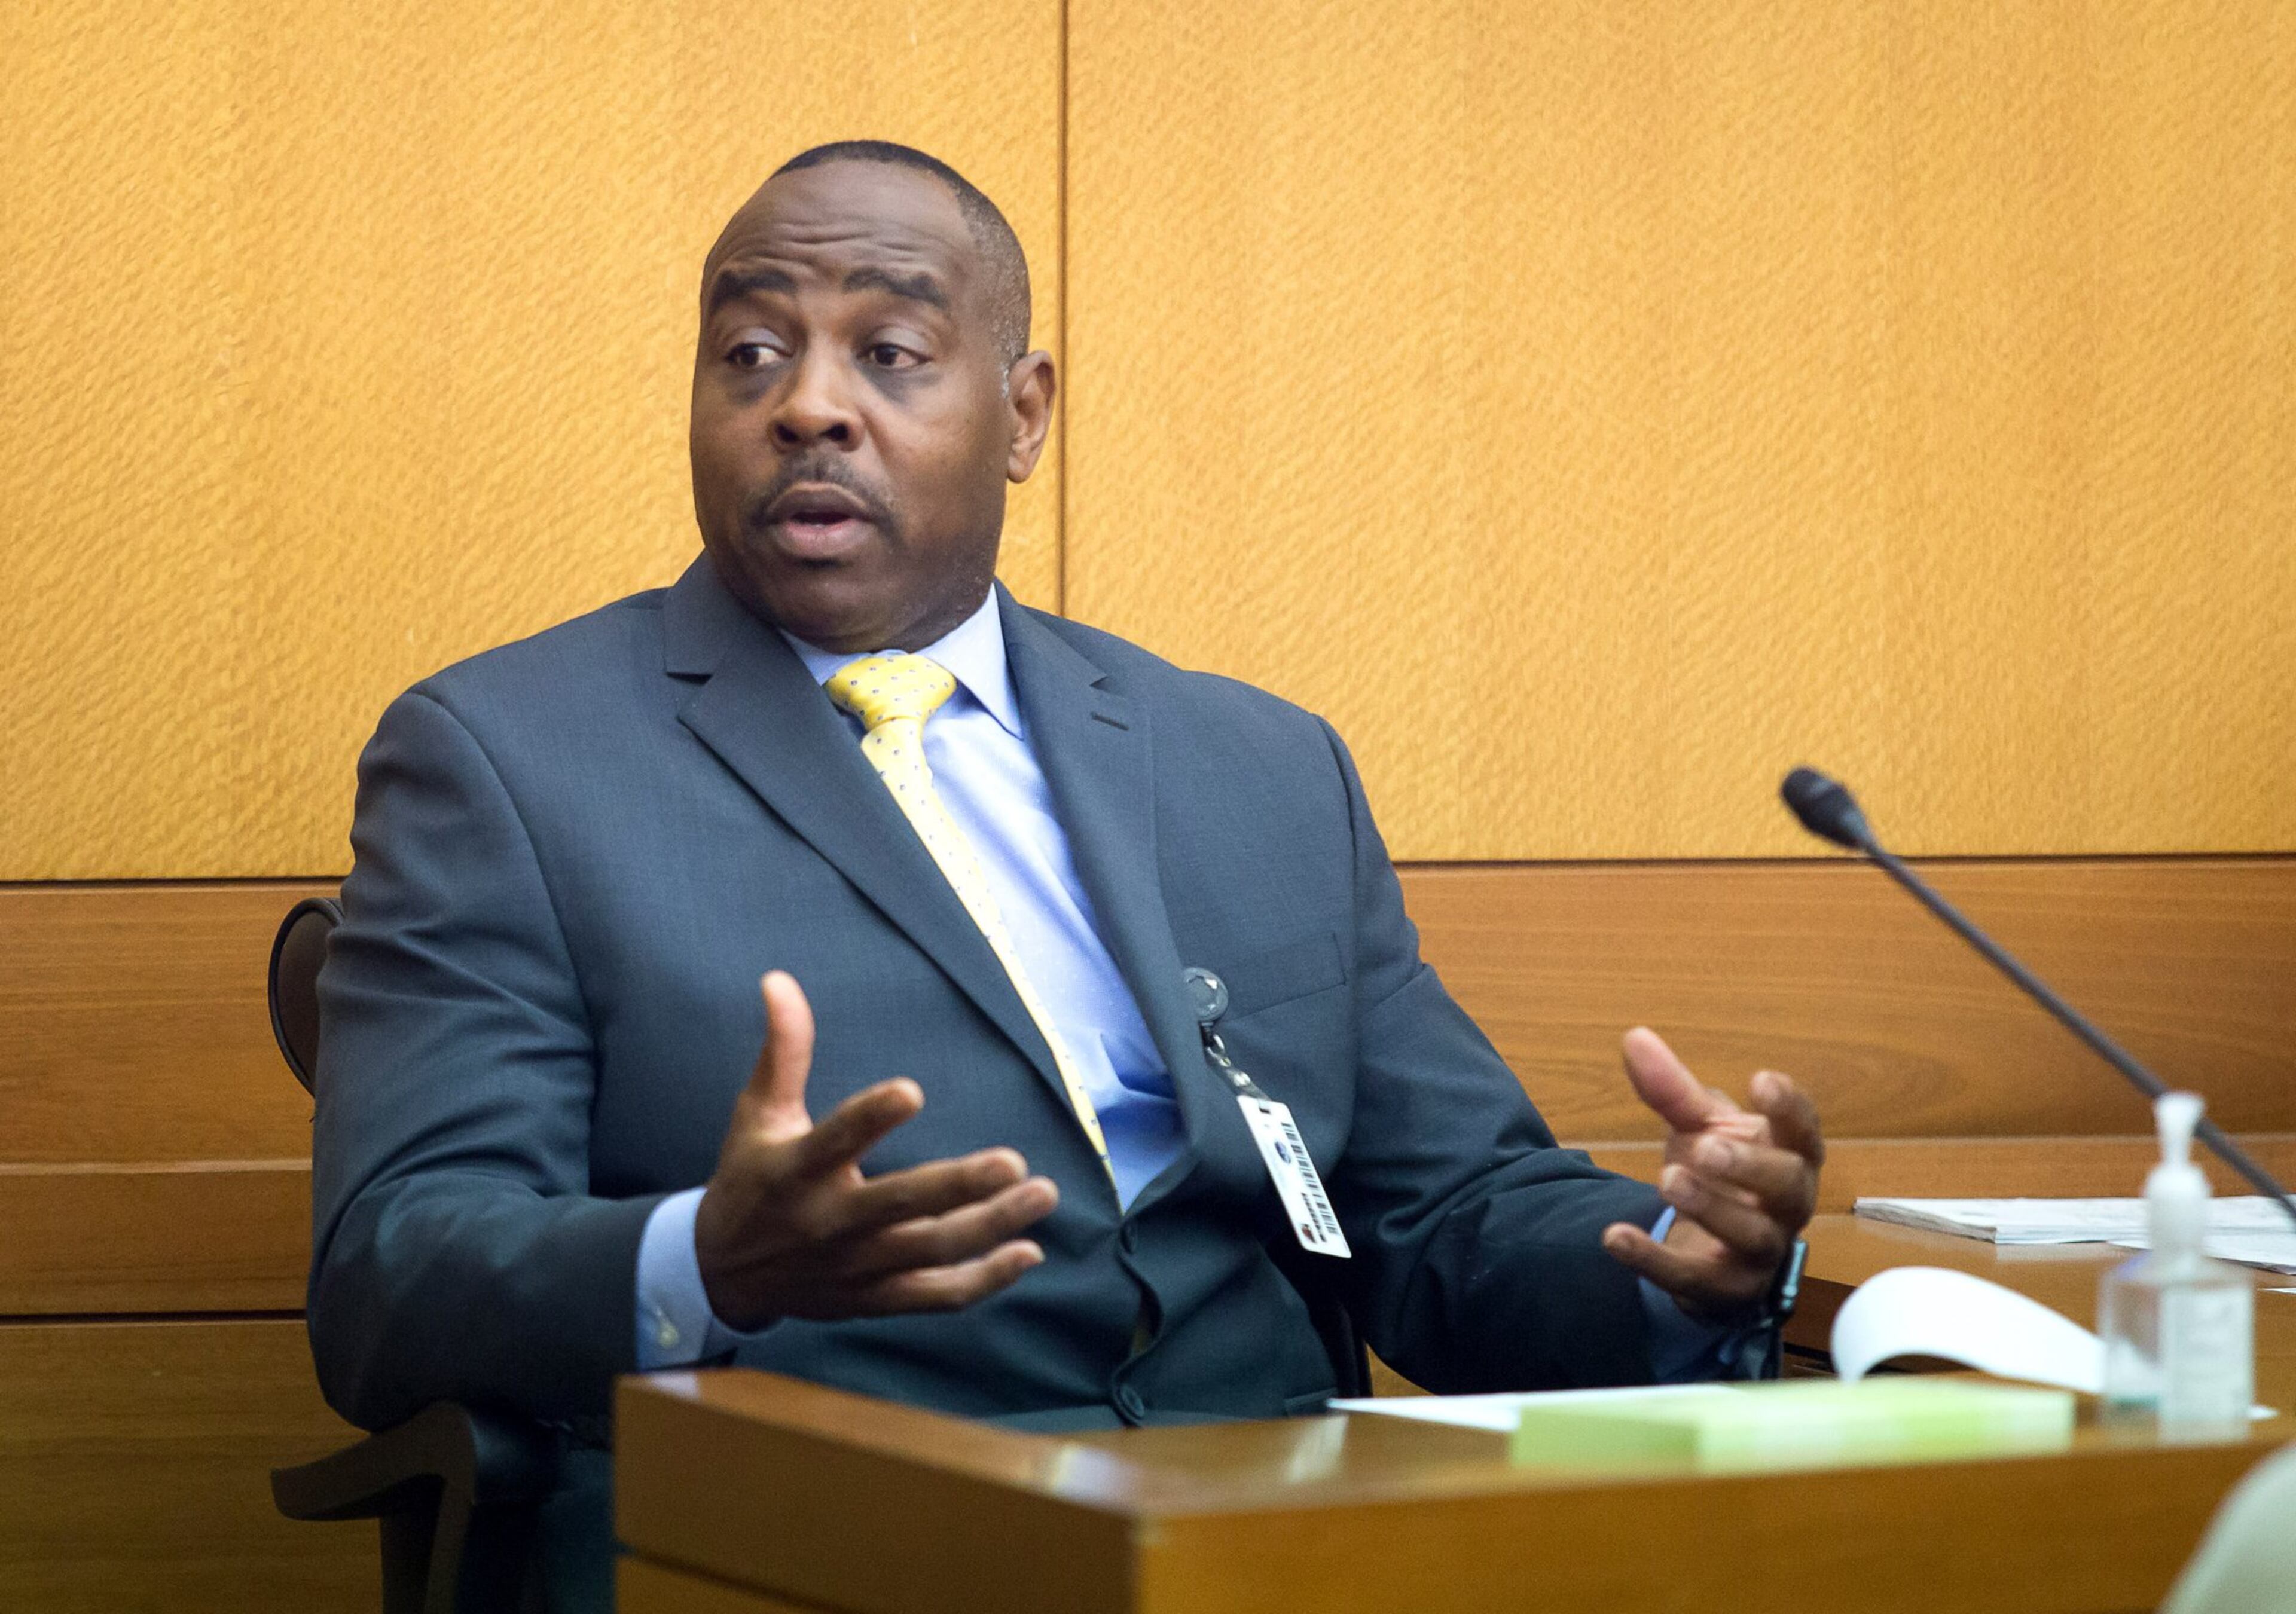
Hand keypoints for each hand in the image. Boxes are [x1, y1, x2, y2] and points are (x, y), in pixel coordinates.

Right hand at [693, 971, 1059, 1331]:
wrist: (721, 1274)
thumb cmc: (751, 1178)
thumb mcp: (757, 1113)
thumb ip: (783, 1050)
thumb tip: (779, 979)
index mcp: (794, 1171)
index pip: (832, 1142)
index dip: (868, 1119)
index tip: (912, 1090)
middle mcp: (827, 1223)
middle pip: (898, 1206)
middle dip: (957, 1186)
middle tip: (1014, 1162)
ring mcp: (854, 1267)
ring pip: (929, 1252)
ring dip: (990, 1227)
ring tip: (1043, 1193)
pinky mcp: (873, 1299)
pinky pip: (934, 1296)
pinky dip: (982, 1280)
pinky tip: (1028, 1253)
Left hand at [1599, 1028, 1823, 1322]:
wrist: (1714, 1250)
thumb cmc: (1724, 1175)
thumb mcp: (1700, 1128)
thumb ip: (1672, 1090)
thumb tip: (1634, 1037)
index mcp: (1791, 1155)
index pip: (1804, 1131)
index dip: (1790, 1108)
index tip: (1761, 1081)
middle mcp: (1787, 1205)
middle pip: (1787, 1184)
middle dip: (1749, 1164)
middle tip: (1705, 1146)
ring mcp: (1762, 1251)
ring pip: (1752, 1234)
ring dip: (1710, 1207)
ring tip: (1668, 1178)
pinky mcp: (1727, 1289)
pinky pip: (1694, 1279)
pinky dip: (1653, 1260)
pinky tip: (1615, 1237)